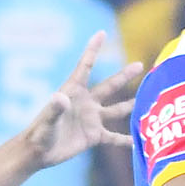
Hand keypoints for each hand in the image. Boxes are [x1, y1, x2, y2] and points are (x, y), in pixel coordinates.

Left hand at [22, 35, 141, 170]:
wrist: (38, 152)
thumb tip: (60, 97)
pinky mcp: (94, 136)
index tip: (101, 33)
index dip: (93, 49)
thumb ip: (54, 109)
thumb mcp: (47, 120)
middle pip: (109, 86)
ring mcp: (91, 119)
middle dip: (124, 76)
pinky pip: (114, 137)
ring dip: (130, 105)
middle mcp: (86, 103)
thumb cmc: (40, 133)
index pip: (86, 66)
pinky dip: (126, 140)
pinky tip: (139, 140)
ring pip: (116, 110)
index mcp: (74, 92)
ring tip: (145, 99)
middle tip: (140, 64)